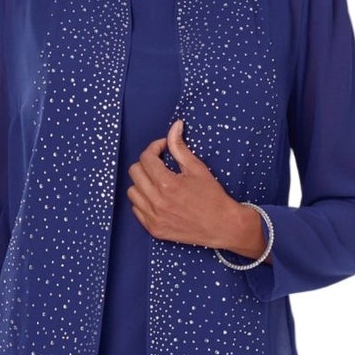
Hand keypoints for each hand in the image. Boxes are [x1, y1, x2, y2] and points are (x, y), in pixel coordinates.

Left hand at [126, 120, 263, 255]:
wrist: (221, 226)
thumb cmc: (212, 196)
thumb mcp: (197, 168)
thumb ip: (180, 147)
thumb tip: (175, 126)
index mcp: (167, 184)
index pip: (146, 158)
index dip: (154, 148)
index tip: (164, 148)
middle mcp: (157, 201)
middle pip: (135, 172)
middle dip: (146, 163)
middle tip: (160, 163)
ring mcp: (153, 217)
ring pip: (132, 191)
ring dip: (142, 182)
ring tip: (157, 181)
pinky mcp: (153, 229)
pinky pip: (136, 209)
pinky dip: (143, 200)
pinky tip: (157, 197)